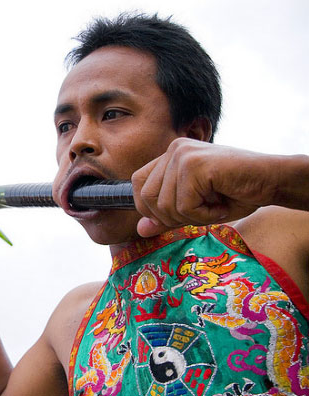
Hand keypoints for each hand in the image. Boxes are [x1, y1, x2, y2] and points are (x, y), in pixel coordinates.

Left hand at [132, 138, 276, 236]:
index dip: (149, 207)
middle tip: (200, 213)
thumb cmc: (237, 192)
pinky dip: (204, 215)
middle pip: (147, 197)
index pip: (138, 184)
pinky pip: (185, 206)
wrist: (273, 180)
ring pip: (165, 205)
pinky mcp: (195, 165)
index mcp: (171, 155)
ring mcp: (183, 155)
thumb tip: (139, 230)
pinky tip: (221, 204)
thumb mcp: (195, 209)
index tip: (175, 216)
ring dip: (192, 217)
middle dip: (171, 217)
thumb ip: (166, 216)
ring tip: (215, 205)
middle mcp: (174, 150)